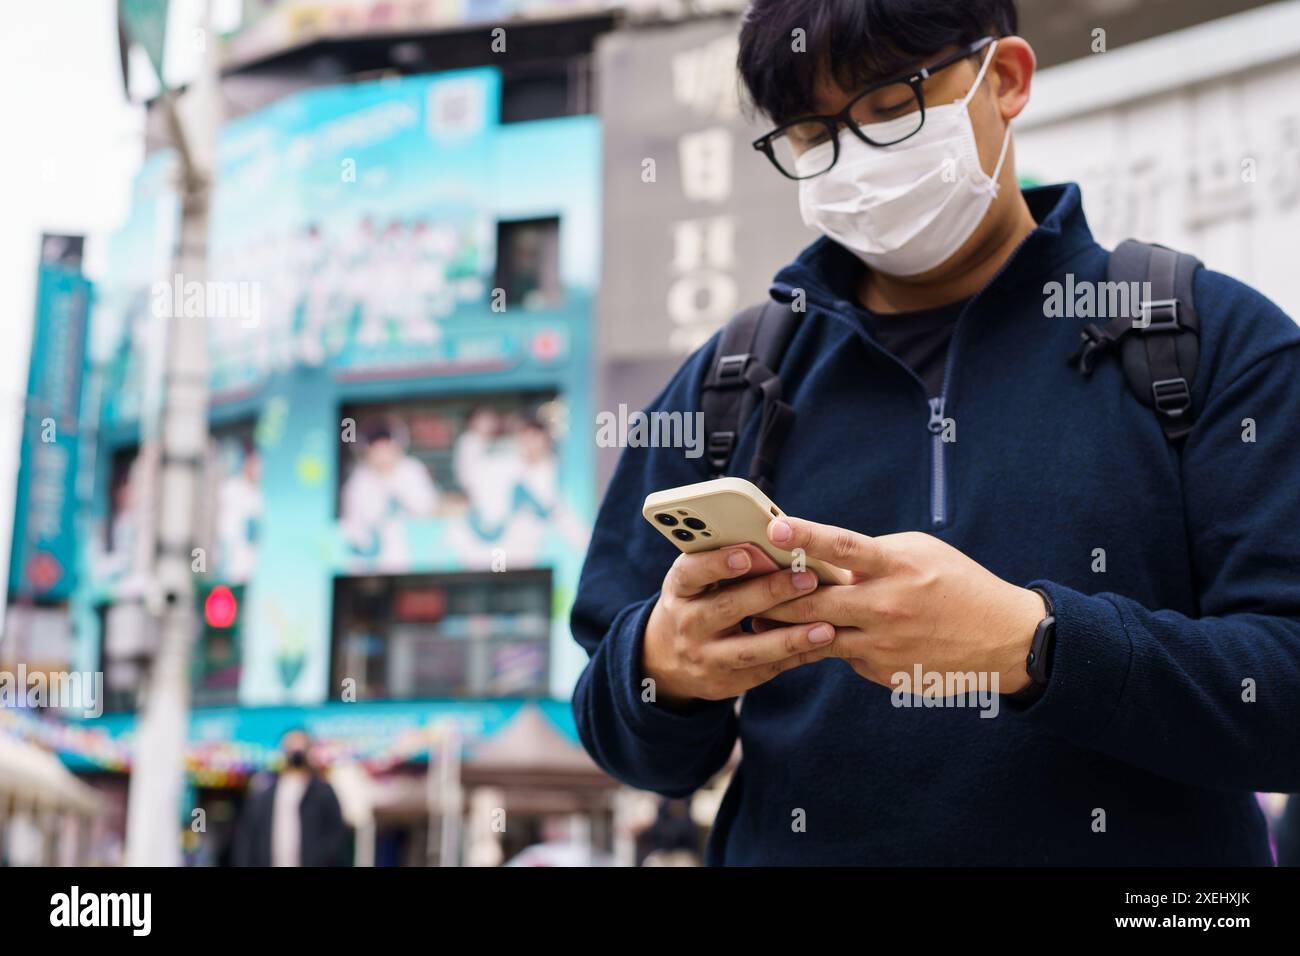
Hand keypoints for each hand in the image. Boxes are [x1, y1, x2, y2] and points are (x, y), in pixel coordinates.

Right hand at [643, 544, 838, 707]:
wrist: (669, 657)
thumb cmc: (697, 601)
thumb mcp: (697, 580)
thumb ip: (725, 562)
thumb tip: (778, 540)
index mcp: (680, 588)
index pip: (691, 572)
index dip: (716, 563)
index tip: (746, 554)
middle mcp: (688, 623)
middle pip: (728, 607)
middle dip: (770, 593)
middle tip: (807, 579)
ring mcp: (705, 657)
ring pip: (749, 649)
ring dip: (789, 638)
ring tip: (825, 627)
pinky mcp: (725, 682)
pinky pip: (766, 670)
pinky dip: (796, 656)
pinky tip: (823, 644)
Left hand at [756, 518, 1045, 694]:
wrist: (1001, 640)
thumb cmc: (956, 584)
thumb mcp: (919, 553)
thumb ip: (871, 554)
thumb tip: (823, 557)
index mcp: (897, 567)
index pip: (844, 547)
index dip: (806, 536)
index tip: (775, 526)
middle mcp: (887, 606)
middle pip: (814, 601)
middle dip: (773, 594)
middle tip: (742, 585)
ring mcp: (882, 644)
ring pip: (817, 636)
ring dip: (784, 628)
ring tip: (757, 618)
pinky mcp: (881, 671)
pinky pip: (842, 655)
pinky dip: (827, 644)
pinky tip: (810, 639)